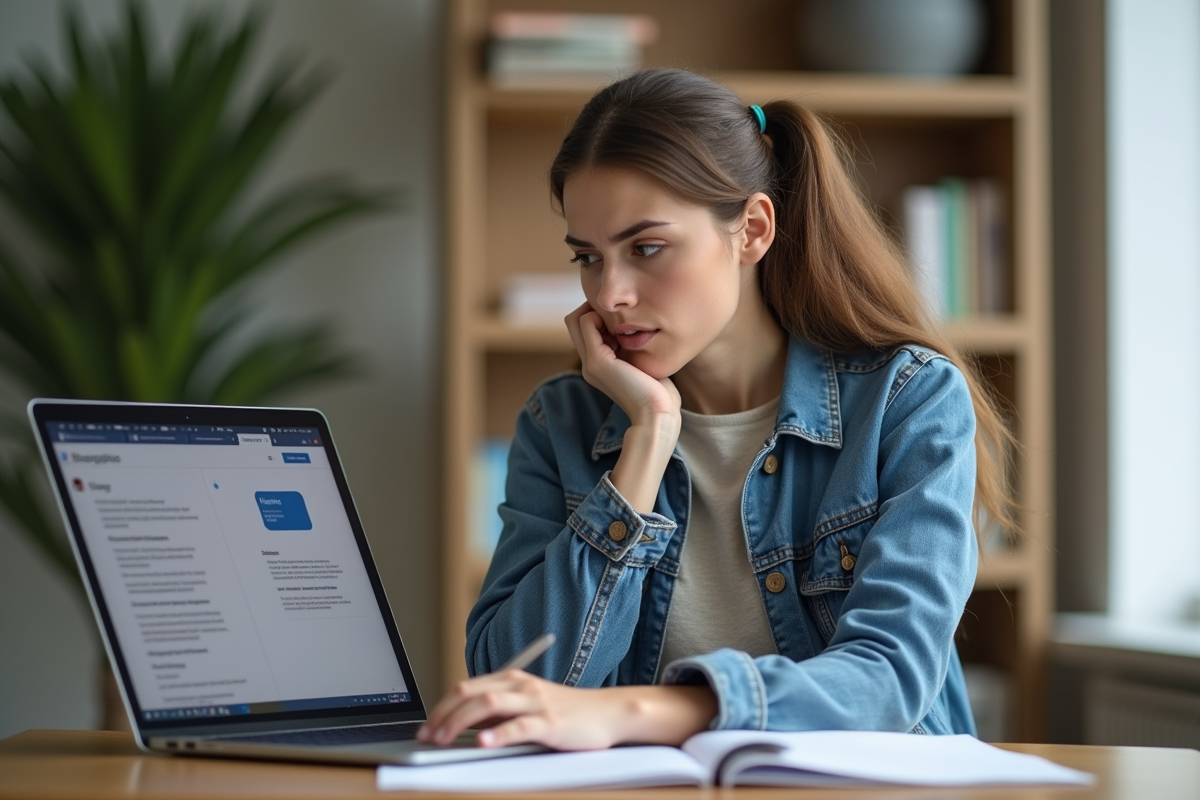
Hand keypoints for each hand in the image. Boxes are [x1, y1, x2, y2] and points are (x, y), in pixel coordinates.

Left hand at [416, 669, 630, 750]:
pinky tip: (483, 743)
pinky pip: (519, 726)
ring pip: (488, 705)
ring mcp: (535, 703)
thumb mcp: (528, 705)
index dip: (440, 707)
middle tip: (426, 737)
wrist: (608, 712)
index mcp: (512, 679)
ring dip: (459, 722)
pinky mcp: (550, 723)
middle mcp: (520, 686)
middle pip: (470, 693)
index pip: (465, 687)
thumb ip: (500, 711)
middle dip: (442, 715)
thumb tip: (464, 724)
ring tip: (443, 740)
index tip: (425, 728)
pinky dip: (498, 734)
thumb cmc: (568, 712)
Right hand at [564, 303, 680, 426]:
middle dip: (594, 309)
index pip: (583, 330)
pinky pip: (586, 323)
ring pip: (576, 319)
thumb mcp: (644, 366)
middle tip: (619, 314)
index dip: (598, 316)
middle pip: (574, 322)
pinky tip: (622, 327)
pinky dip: (599, 315)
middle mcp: (588, 364)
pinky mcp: (597, 361)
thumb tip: (641, 334)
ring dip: (596, 311)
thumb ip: (636, 352)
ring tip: (621, 321)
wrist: (657, 414)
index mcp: (598, 367)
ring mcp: (589, 363)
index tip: (624, 319)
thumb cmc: (659, 394)